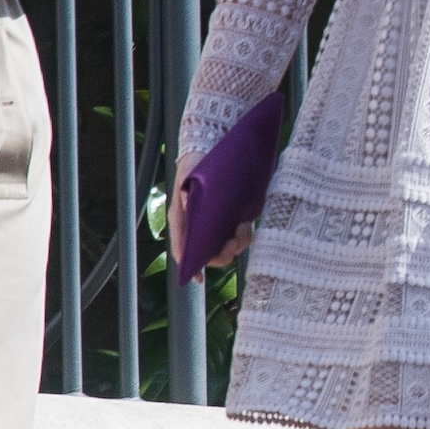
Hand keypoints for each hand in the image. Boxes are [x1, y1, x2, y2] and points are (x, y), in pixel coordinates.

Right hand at [169, 153, 251, 281]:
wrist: (212, 150)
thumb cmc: (194, 164)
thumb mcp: (188, 171)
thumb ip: (185, 186)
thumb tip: (187, 202)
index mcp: (182, 221)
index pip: (183, 250)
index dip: (189, 266)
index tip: (198, 278)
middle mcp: (199, 228)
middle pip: (210, 254)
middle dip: (222, 255)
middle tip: (232, 242)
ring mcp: (218, 225)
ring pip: (227, 247)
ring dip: (237, 244)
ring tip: (243, 227)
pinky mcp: (234, 218)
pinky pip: (240, 235)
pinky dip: (244, 235)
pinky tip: (247, 223)